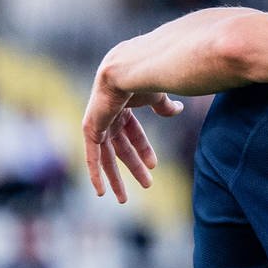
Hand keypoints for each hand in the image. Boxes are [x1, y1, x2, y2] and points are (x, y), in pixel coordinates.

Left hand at [82, 54, 184, 203]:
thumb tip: (177, 109)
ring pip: (106, 157)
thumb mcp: (157, 97)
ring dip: (115, 178)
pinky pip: (91, 157)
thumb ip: (164, 106)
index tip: (155, 166)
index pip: (133, 133)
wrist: (129, 69)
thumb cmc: (145, 77)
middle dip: (133, 167)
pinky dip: (95, 175)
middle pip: (120, 148)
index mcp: (123, 106)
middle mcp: (108, 115)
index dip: (144, 150)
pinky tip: (101, 192)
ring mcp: (98, 122)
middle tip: (147, 184)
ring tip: (123, 198)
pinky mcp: (90, 129)